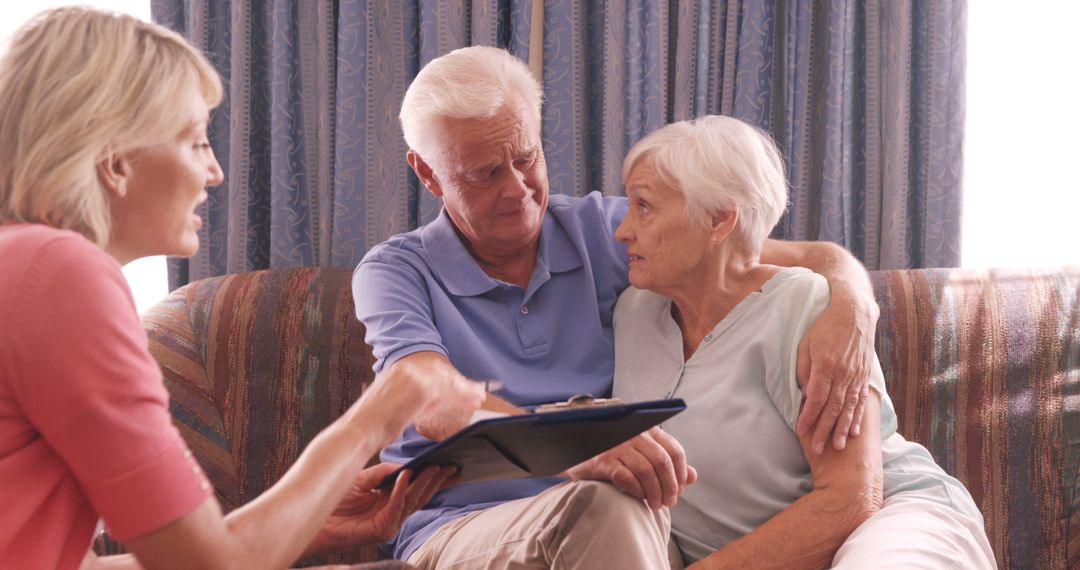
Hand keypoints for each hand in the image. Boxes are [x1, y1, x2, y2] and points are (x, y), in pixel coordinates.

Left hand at [306, 463, 458, 554]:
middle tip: (453, 466)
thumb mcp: (364, 478)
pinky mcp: (381, 530)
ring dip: (425, 482)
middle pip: (422, 495)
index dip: (436, 479)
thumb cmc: (336, 498)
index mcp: (391, 500)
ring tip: (435, 466)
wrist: (316, 518)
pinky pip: (396, 506)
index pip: (419, 489)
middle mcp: (393, 513)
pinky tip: (408, 474)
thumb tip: (407, 466)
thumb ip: (385, 472)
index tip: (452, 465)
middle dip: (438, 480)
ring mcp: (389, 523)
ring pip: (413, 501)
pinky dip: (402, 489)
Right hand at [356, 353, 485, 445]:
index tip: (462, 386)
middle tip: (478, 391)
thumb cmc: (370, 426)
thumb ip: (407, 400)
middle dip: (460, 383)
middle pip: (440, 372)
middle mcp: (403, 369)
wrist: (358, 431)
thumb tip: (421, 404)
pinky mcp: (419, 388)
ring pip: (446, 380)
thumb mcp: (389, 406)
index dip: (448, 380)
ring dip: (465, 389)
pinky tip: (471, 401)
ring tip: (479, 397)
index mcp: (395, 372)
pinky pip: (446, 390)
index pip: (429, 371)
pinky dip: (461, 395)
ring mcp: (411, 377)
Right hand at [565, 427, 696, 509]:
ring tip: (654, 505)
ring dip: (655, 492)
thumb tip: (692, 476)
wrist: (576, 454)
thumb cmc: (613, 456)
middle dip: (670, 486)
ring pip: (646, 470)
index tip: (679, 489)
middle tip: (668, 502)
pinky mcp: (602, 460)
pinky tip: (639, 498)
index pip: (674, 449)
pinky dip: (637, 490)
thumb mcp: (642, 455)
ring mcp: (617, 446)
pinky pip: (626, 477)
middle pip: (662, 461)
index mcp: (646, 430)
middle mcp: (633, 434)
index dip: (680, 473)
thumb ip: (667, 463)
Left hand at [795, 290, 875, 452]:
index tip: (802, 430)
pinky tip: (854, 431)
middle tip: (817, 448)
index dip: (809, 415)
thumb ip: (804, 368)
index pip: (817, 397)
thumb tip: (803, 391)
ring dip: (842, 428)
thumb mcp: (806, 343)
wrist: (855, 313)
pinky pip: (861, 401)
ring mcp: (856, 376)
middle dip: (824, 429)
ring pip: (849, 407)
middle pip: (833, 407)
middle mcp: (844, 373)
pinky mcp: (864, 376)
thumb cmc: (825, 327)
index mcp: (826, 364)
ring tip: (837, 446)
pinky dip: (857, 417)